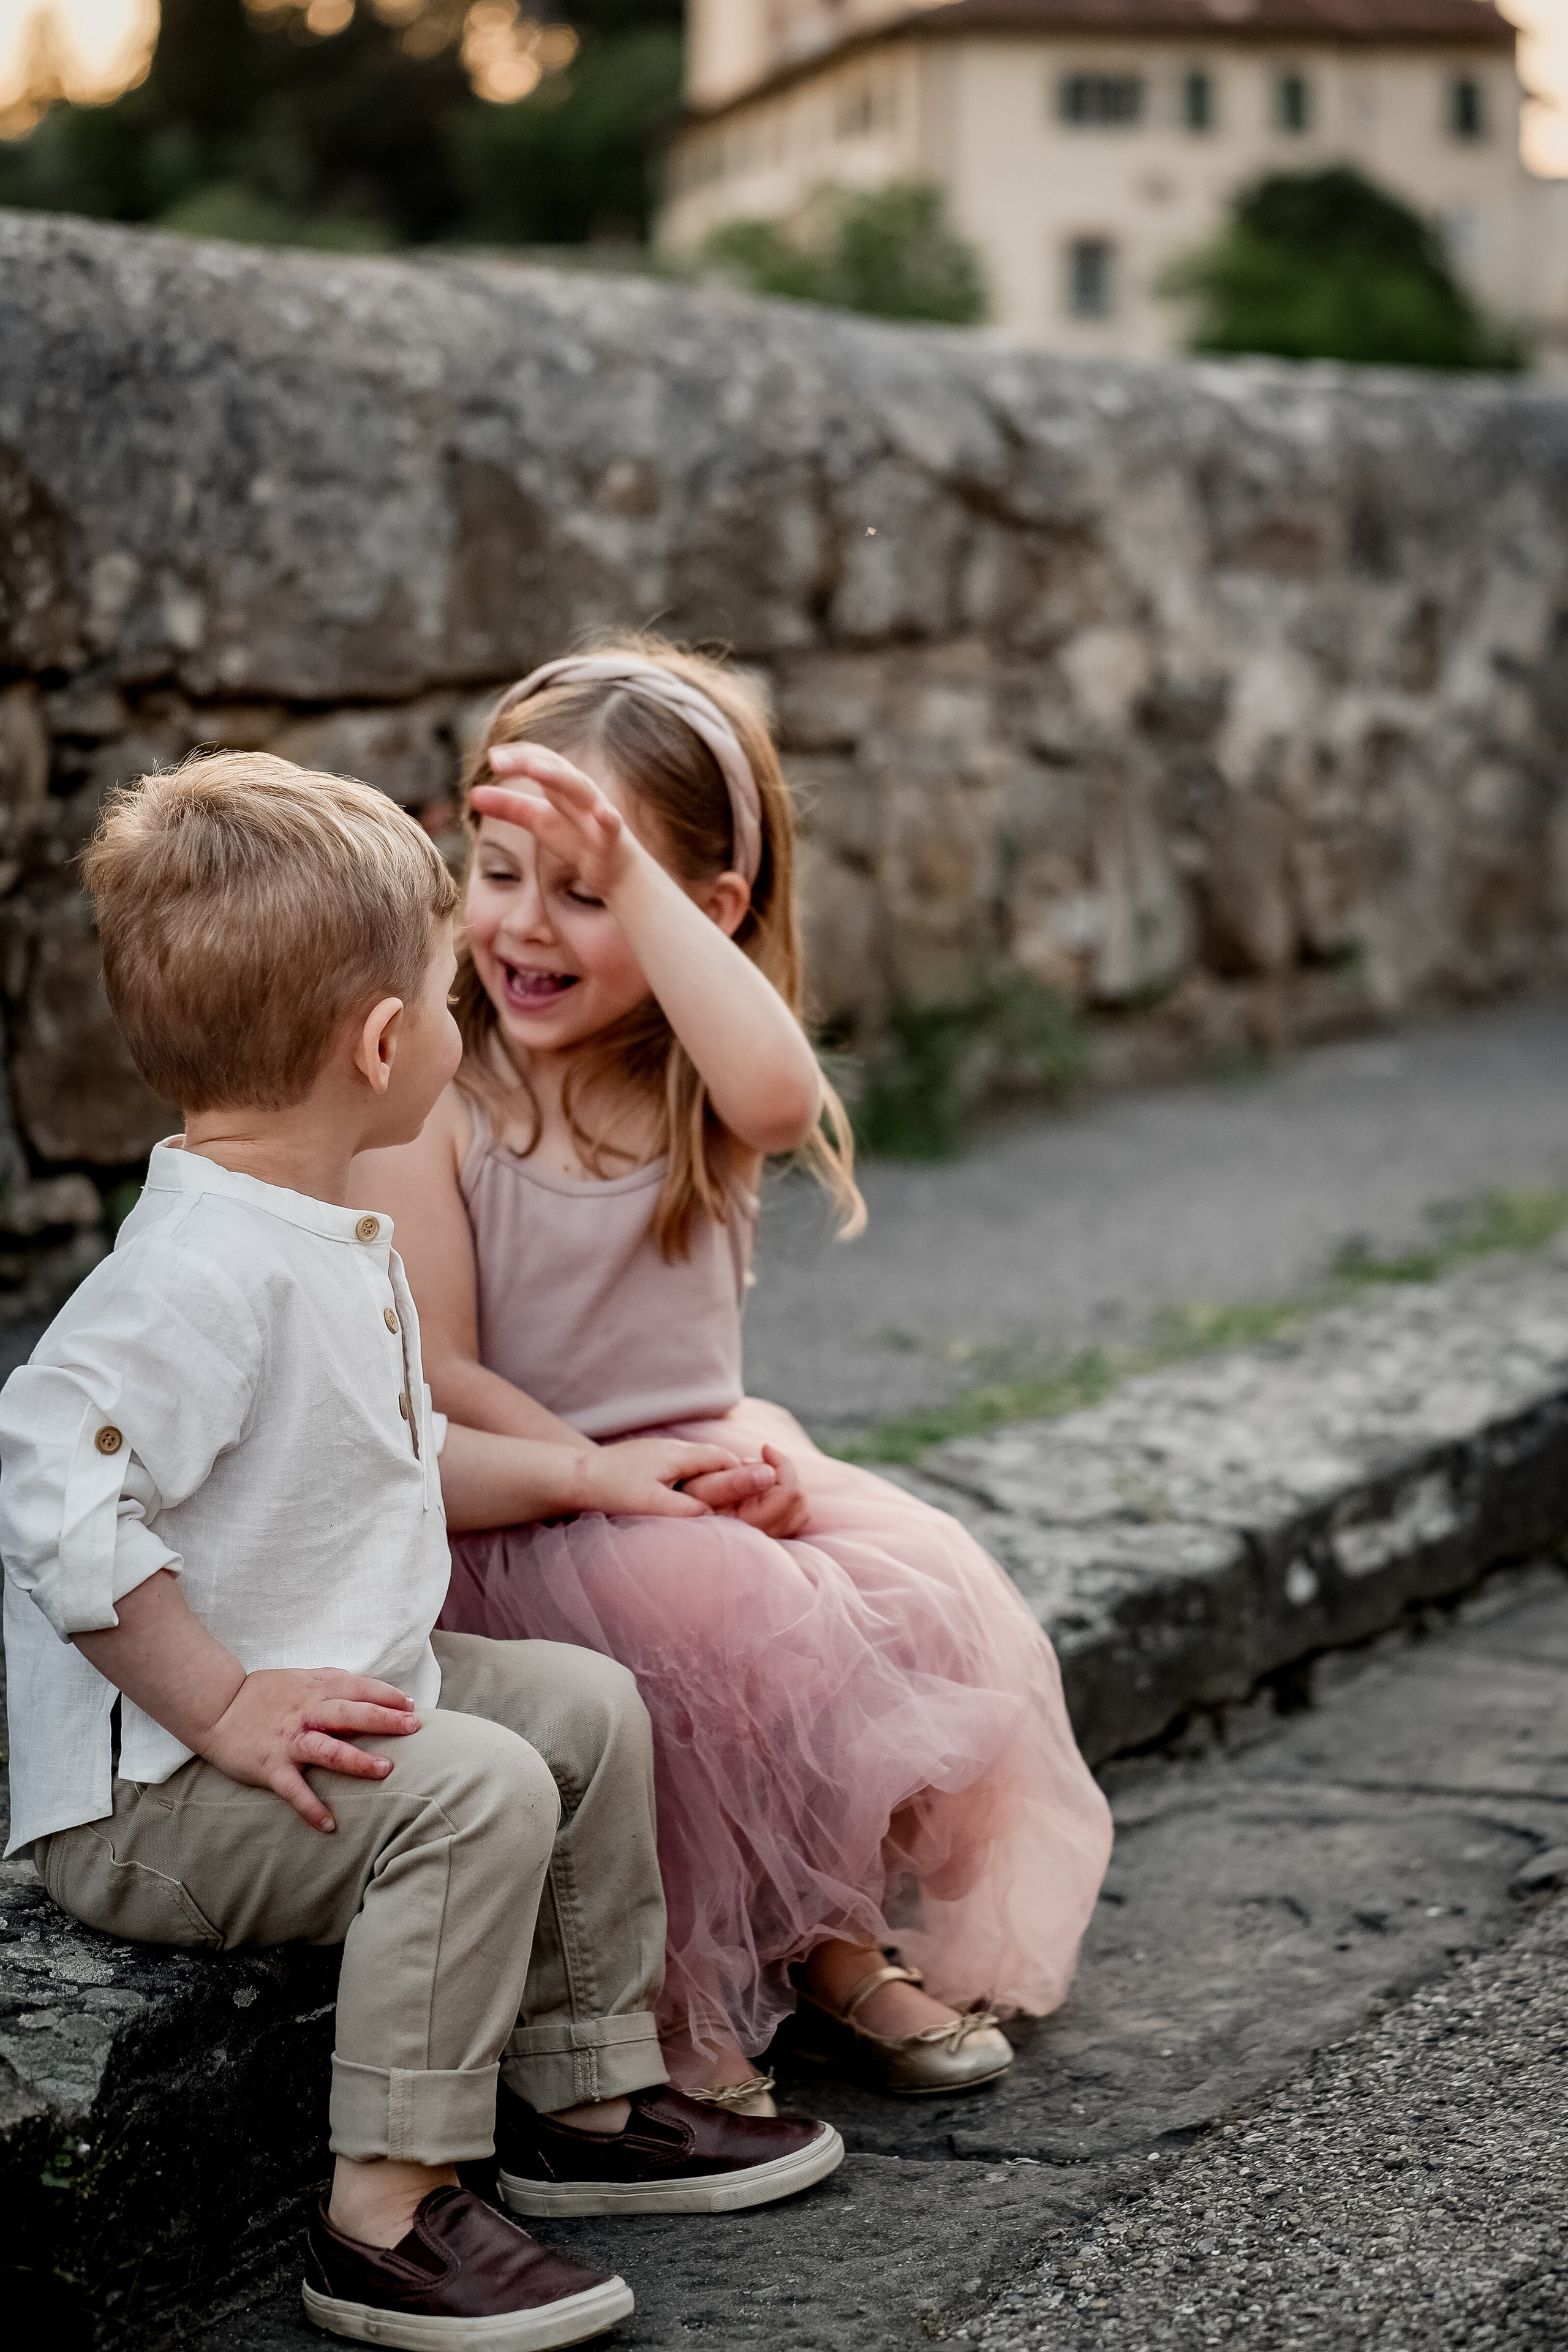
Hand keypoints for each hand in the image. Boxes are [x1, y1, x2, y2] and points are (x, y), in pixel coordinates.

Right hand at [197, 1669, 420, 1834]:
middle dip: (383, 1720)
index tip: (411, 1706)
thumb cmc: (263, 1693)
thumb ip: (332, 1681)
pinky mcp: (270, 1766)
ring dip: (356, 1760)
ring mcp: (288, 1741)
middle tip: (414, 1728)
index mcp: (315, 1690)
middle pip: (350, 1714)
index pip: (357, 1688)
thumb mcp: (300, 1678)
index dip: (386, 1695)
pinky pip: (293, 1789)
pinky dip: (310, 1808)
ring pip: (327, 1749)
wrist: (216, 1707)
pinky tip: (329, 1825)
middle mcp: (306, 1714)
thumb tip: (368, 1686)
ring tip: (385, 1770)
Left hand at [473, 746, 638, 900]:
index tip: (491, 757)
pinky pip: (611, 824)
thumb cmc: (578, 841)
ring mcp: (597, 813)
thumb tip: (472, 794)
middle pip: (554, 768)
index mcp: (560, 787)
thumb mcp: (537, 822)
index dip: (516, 755)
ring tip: (533, 769)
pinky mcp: (611, 837)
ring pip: (580, 788)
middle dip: (526, 761)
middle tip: (495, 760)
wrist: (616, 871)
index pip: (538, 759)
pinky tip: (602, 812)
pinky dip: (607, 817)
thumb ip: (507, 807)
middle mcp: (579, 793)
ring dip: (558, 776)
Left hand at [576, 1437, 759, 1519]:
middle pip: (711, 1457)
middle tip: (747, 1494)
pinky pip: (678, 1466)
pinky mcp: (644, 1461)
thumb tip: (715, 1516)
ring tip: (721, 1497)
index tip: (758, 1491)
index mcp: (678, 1455)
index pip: (722, 1459)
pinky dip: (691, 1479)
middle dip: (730, 1473)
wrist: (572, 1476)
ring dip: (709, 1476)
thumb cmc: (611, 1491)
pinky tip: (686, 1495)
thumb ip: (687, 1510)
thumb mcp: (652, 1505)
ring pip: (694, 1461)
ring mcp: (656, 1452)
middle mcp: (670, 1449)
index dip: (742, 1473)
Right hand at [682, 1445, 808, 1538]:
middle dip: (783, 1474)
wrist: (665, 1517)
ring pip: (798, 1512)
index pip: (789, 1493)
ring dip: (783, 1486)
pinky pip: (790, 1519)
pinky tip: (756, 1488)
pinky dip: (782, 1498)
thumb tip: (770, 1473)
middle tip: (754, 1463)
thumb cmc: (679, 1500)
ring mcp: (763, 1540)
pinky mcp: (763, 1537)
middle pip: (798, 1503)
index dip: (783, 1464)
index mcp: (748, 1525)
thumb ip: (734, 1481)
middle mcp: (760, 1537)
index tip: (764, 1448)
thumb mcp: (701, 1487)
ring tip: (753, 1476)